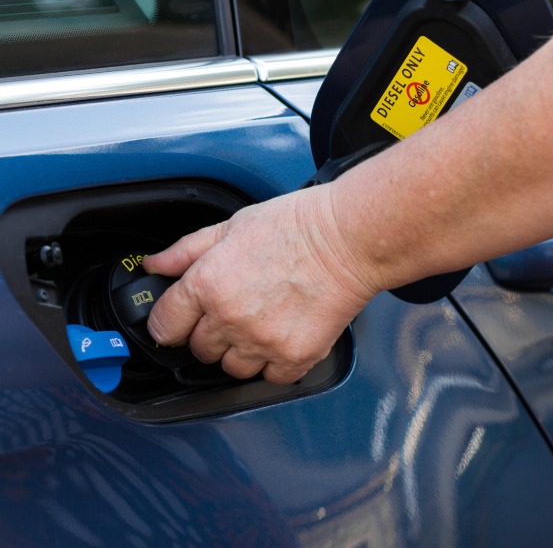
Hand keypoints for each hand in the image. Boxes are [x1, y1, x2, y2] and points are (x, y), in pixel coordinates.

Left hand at [143, 185, 376, 383]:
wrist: (347, 239)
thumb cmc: (294, 226)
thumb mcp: (231, 227)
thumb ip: (186, 251)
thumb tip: (154, 266)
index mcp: (208, 284)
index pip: (165, 325)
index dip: (168, 323)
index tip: (178, 323)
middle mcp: (230, 318)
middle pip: (198, 350)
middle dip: (208, 333)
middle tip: (232, 310)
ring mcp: (263, 342)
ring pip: (231, 368)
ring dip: (239, 351)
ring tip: (260, 322)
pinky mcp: (295, 357)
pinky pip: (270, 378)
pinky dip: (273, 362)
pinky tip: (281, 335)